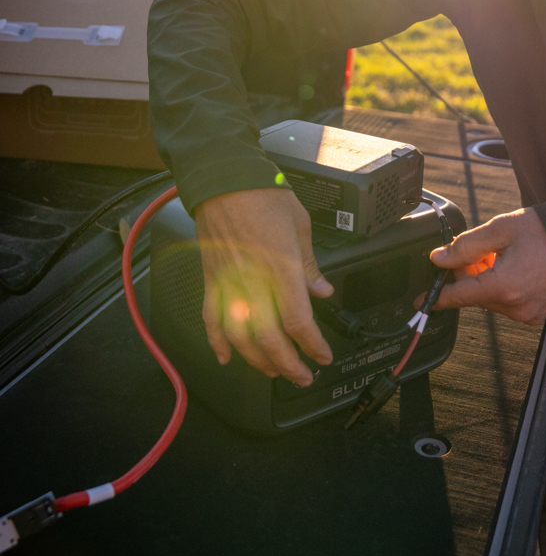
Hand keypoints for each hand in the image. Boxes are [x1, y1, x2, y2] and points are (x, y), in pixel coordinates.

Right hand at [194, 187, 333, 385]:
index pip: (298, 322)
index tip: (322, 356)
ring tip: (273, 370)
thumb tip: (322, 292)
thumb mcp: (300, 225)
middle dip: (288, 365)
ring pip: (240, 337)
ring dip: (257, 360)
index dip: (312, 346)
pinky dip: (216, 342)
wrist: (224, 179)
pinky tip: (226, 358)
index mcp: (282, 268)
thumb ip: (310, 266)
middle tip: (301, 376)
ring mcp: (229, 283)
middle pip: (269, 339)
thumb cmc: (264, 195)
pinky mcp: (211, 280)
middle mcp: (254, 282)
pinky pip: (211, 319)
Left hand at [429, 208, 545, 325]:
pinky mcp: (535, 315)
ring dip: (486, 280)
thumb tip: (439, 259)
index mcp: (504, 287)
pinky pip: (506, 304)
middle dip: (469, 274)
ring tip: (502, 256)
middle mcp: (515, 307)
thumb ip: (466, 246)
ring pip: (489, 299)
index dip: (436, 296)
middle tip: (480, 251)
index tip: (417, 301)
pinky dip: (502, 288)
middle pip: (474, 295)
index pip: (459, 296)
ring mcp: (526, 314)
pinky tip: (513, 268)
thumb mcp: (501, 229)